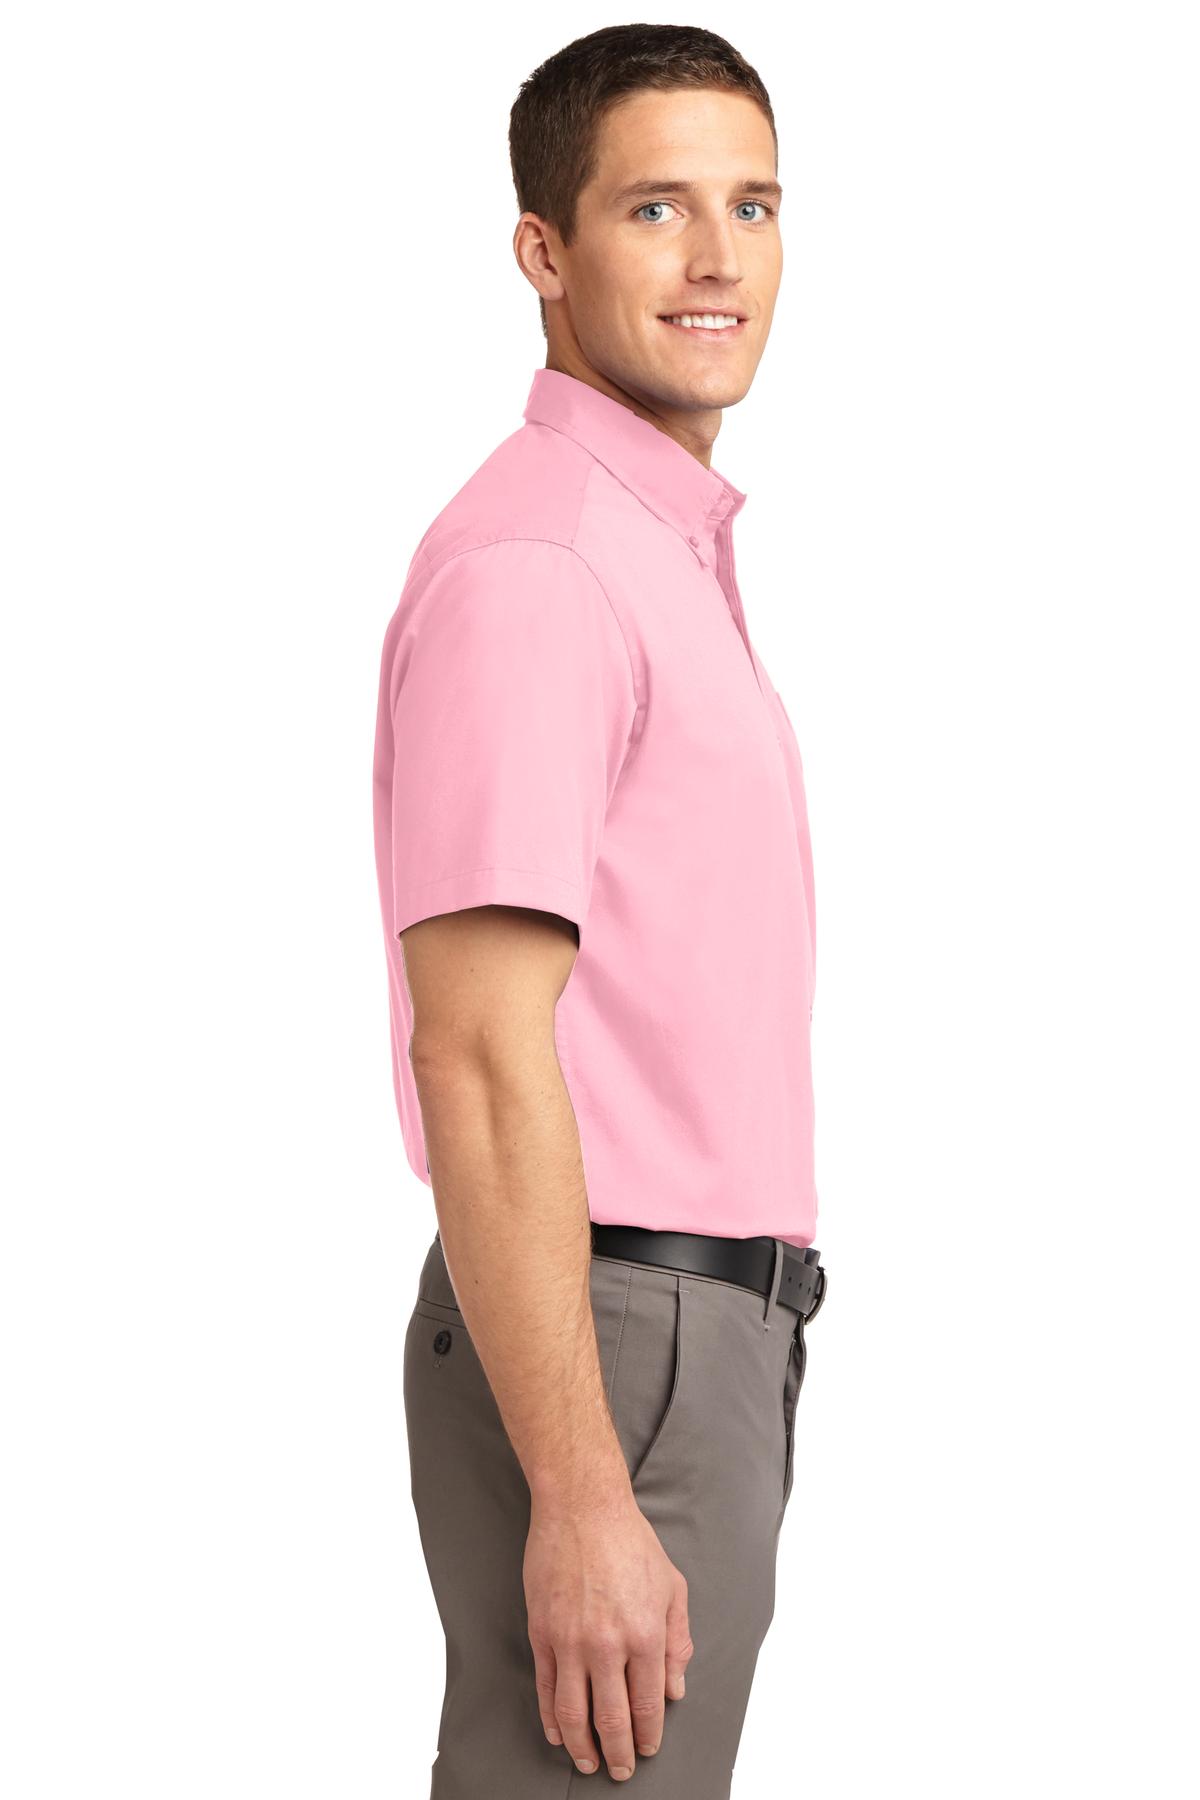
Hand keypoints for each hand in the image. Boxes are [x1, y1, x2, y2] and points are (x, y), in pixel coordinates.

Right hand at [523, 1489, 691, 1780]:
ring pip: (573, 1713)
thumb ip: (677, 1641)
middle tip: (619, 1770)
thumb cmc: (631, 1542)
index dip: (648, 1735)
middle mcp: (608, 1644)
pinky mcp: (542, 1631)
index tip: (647, 1749)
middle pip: (612, 1719)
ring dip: (582, 1747)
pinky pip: (546, 1688)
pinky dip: (551, 1718)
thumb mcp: (672, 1586)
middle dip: (618, 1753)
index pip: (648, 1705)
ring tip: (588, 1762)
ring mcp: (570, 1640)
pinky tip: (557, 1733)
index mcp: (645, 1634)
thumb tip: (675, 1689)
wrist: (582, 1507)